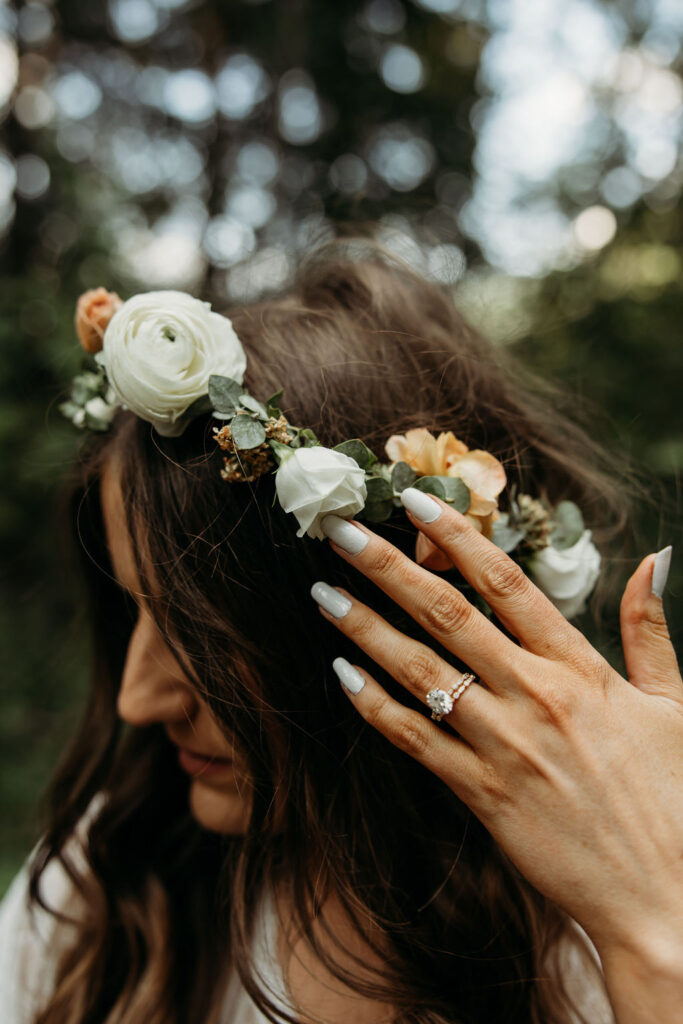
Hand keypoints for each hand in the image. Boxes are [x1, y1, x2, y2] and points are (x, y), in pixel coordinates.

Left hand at [310, 490, 682, 977]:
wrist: (665, 897)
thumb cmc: (675, 798)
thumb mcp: (674, 705)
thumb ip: (652, 629)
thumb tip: (658, 557)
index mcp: (580, 668)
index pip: (507, 582)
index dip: (456, 535)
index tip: (413, 499)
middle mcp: (535, 696)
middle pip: (446, 613)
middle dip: (386, 566)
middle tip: (338, 532)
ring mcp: (504, 746)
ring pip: (420, 671)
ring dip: (364, 628)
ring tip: (321, 594)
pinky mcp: (482, 795)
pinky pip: (415, 741)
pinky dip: (374, 706)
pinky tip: (340, 674)